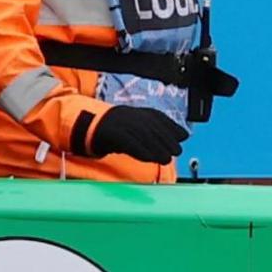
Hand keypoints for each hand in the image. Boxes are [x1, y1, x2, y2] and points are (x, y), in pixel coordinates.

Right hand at [73, 102, 187, 163]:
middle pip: (153, 128)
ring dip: (157, 148)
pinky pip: (130, 143)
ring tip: (166, 159)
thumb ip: (160, 129)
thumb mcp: (138, 126)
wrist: (86, 126)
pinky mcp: (113, 134)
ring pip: (143, 136)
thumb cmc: (116, 129)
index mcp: (138, 112)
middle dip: (167, 140)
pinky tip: (150, 159)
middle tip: (176, 151)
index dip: (172, 127)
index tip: (183, 137)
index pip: (160, 118)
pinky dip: (141, 151)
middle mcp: (132, 116)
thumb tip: (184, 135)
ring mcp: (122, 124)